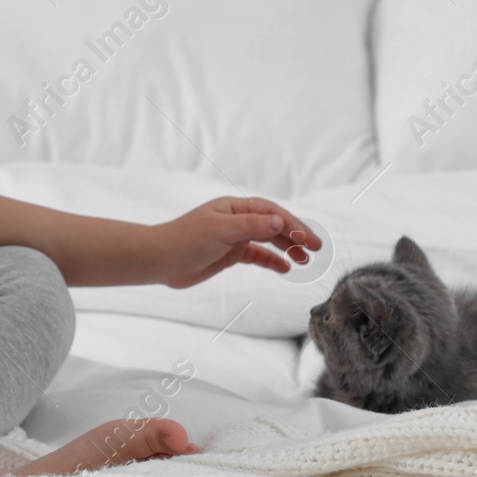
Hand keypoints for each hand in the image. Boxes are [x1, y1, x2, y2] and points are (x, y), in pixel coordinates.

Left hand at [151, 196, 321, 288]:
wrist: (160, 260)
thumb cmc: (186, 240)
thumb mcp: (221, 231)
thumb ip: (252, 226)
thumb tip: (280, 221)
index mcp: (235, 208)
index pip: (271, 212)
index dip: (293, 224)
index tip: (309, 239)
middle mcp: (236, 219)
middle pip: (273, 225)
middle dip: (295, 236)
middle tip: (316, 249)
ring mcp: (233, 237)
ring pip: (267, 241)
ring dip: (287, 249)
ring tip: (305, 260)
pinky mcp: (229, 254)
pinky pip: (256, 255)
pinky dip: (272, 261)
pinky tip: (285, 268)